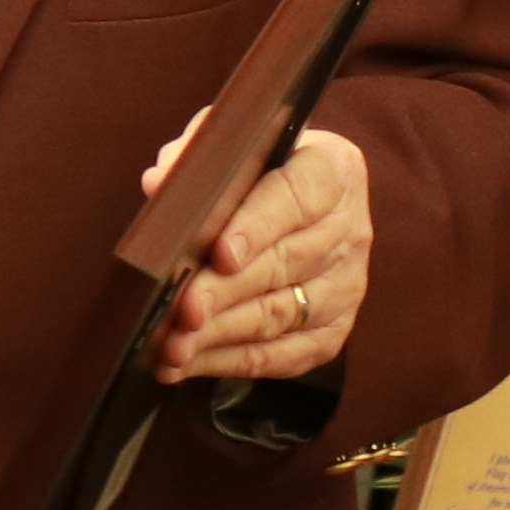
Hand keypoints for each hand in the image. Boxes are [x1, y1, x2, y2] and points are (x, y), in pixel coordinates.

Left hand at [144, 120, 371, 386]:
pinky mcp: (334, 329)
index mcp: (331, 171)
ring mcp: (346, 285)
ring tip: (173, 346)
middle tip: (182, 311)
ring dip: (222, 334)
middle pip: (283, 265)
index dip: (256, 227)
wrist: (306, 208)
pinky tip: (189, 364)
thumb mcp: (235, 144)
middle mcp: (349, 229)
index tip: (220, 254)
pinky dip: (232, 362)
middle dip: (225, 292)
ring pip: (280, 315)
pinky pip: (283, 355)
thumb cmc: (260, 171)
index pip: (295, 198)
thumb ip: (199, 153)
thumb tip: (160, 183)